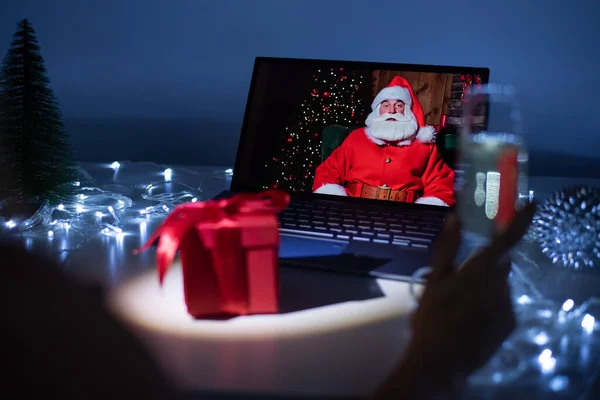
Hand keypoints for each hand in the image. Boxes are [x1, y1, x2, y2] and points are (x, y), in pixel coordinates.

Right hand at [373, 202, 536, 398]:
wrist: (442, 360)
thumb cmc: (432, 316)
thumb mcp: (434, 278)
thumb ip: (447, 247)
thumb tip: (455, 217)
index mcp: (481, 269)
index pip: (507, 238)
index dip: (522, 219)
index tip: (532, 203)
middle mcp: (500, 284)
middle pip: (499, 263)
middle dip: (485, 263)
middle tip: (459, 277)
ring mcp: (507, 305)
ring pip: (499, 284)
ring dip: (485, 285)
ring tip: (459, 303)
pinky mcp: (509, 324)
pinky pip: (501, 304)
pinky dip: (489, 304)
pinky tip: (470, 317)